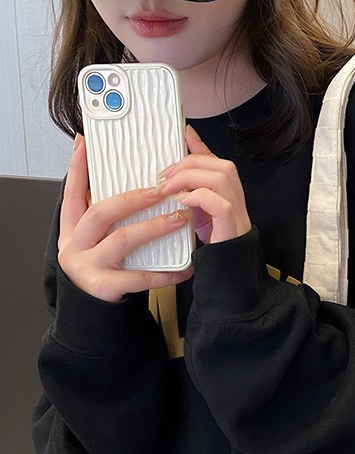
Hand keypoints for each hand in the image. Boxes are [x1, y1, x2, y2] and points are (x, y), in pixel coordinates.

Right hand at [58, 135, 194, 303]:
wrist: (91, 309)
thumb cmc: (99, 266)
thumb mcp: (91, 238)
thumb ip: (99, 212)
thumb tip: (106, 174)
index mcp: (71, 229)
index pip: (71, 193)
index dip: (77, 168)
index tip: (86, 144)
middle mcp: (75, 245)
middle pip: (101, 213)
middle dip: (132, 199)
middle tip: (161, 190)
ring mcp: (89, 266)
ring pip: (122, 240)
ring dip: (153, 228)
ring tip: (178, 219)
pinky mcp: (106, 286)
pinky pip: (141, 276)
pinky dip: (165, 272)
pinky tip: (185, 267)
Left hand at [153, 125, 251, 245]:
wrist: (226, 271)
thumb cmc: (212, 243)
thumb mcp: (197, 211)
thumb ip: (191, 189)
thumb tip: (176, 171)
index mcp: (229, 194)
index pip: (217, 161)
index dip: (199, 146)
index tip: (183, 135)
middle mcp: (236, 199)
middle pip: (221, 165)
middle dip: (190, 163)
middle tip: (166, 176)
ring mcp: (237, 213)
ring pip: (221, 178)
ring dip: (190, 178)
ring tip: (171, 189)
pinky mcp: (232, 227)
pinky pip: (220, 203)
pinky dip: (199, 197)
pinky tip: (183, 202)